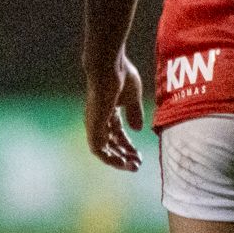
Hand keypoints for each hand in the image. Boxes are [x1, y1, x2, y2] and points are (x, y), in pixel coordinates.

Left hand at [84, 52, 146, 170]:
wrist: (109, 66)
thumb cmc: (121, 74)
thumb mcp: (132, 97)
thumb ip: (134, 113)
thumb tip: (137, 130)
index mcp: (108, 111)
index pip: (116, 134)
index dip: (128, 146)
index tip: (140, 155)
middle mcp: (99, 119)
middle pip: (110, 144)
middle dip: (125, 156)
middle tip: (138, 165)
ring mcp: (94, 123)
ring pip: (103, 150)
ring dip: (118, 160)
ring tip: (133, 167)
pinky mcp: (93, 125)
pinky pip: (97, 149)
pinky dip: (109, 158)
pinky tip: (122, 162)